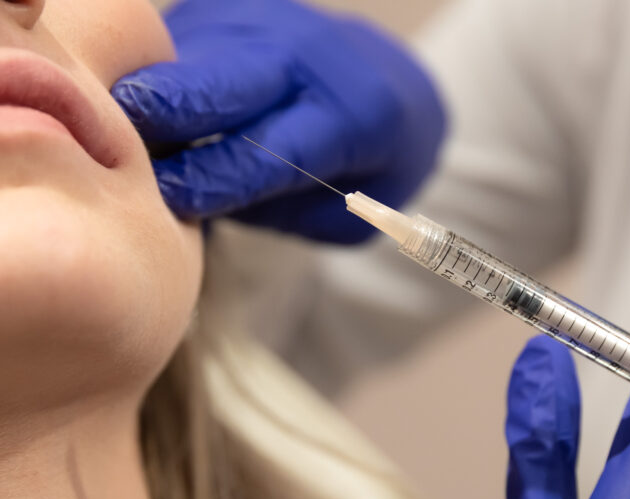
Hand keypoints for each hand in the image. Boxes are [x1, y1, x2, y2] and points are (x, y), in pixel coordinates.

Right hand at [112, 0, 444, 242]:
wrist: (385, 82)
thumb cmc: (368, 165)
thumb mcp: (349, 211)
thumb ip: (280, 206)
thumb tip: (190, 203)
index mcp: (356, 115)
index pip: (276, 148)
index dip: (219, 173)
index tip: (169, 194)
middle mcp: (308, 57)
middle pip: (230, 80)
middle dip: (174, 105)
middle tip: (115, 132)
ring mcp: (263, 25)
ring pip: (192, 57)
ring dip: (148, 93)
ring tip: (107, 129)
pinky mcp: (224, 12)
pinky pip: (174, 43)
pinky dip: (147, 75)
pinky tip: (125, 108)